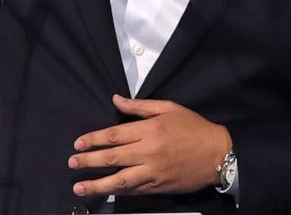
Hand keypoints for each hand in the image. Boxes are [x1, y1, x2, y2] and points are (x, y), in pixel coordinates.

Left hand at [68, 94, 231, 196]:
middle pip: (113, 157)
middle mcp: (149, 152)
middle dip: (89, 161)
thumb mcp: (168, 108)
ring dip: (97, 184)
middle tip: (72, 163)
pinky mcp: (159, 186)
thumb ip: (139, 106)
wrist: (217, 154)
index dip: (94, 139)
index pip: (114, 135)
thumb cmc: (192, 127)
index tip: (78, 143)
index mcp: (150, 130)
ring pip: (120, 180)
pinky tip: (105, 192)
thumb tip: (115, 99)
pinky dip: (118, 191)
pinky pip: (134, 190)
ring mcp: (153, 172)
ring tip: (80, 187)